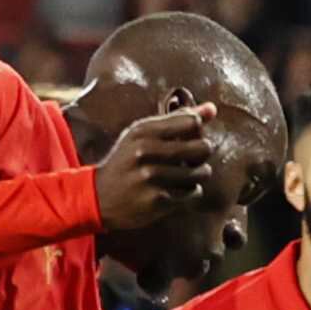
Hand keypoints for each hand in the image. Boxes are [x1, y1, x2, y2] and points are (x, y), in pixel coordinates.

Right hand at [91, 93, 222, 237]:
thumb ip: (178, 119)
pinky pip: (193, 193)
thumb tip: (212, 109)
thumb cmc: (127, 160)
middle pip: (202, 148)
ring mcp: (151, 177)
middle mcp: (146, 152)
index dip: (198, 129)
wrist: (98, 196)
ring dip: (197, 175)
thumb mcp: (142, 134)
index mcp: (142, 131)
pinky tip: (176, 189)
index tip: (190, 135)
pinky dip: (190, 192)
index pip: (191, 122)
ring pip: (201, 173)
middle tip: (191, 158)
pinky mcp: (158, 200)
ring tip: (184, 174)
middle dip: (201, 154)